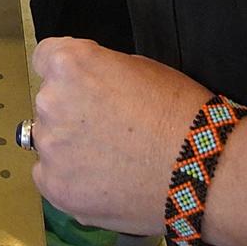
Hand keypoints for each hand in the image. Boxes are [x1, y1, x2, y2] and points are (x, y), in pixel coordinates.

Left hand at [28, 37, 211, 234]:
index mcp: (70, 66)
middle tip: (109, 129)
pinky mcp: (55, 187)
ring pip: (49, 142)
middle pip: (49, 102)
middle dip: (72, 111)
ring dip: (70, 147)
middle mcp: (50, 102)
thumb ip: (100, 73)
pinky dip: (70, 179)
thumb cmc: (179, 111)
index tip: (87, 86)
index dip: (69, 72)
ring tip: (111, 161)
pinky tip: (103, 182)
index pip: (46, 58)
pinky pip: (50, 176)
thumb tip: (86, 87)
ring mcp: (50, 148)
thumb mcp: (140, 68)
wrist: (201, 169)